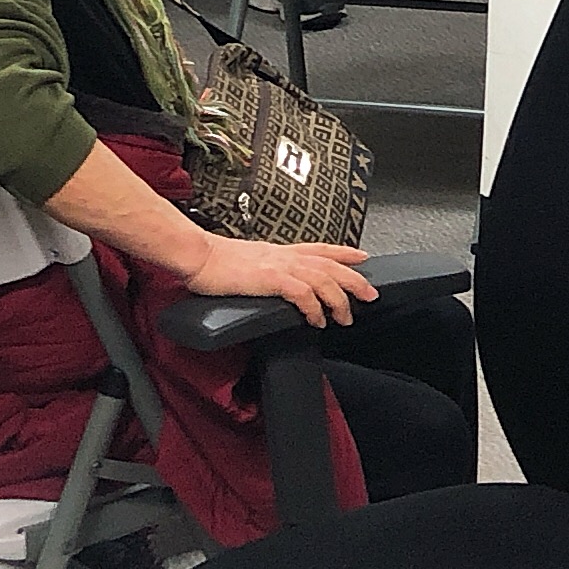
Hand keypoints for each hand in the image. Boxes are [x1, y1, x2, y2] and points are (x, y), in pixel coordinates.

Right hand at [185, 234, 375, 326]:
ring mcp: (279, 266)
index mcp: (280, 251)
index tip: (363, 257)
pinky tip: (319, 320)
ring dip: (339, 299)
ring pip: (323, 280)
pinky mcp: (270, 279)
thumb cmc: (215, 261)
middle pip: (330, 265)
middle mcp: (285, 255)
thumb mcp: (249, 261)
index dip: (344, 253)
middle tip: (370, 295)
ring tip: (346, 317)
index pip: (321, 249)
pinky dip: (315, 307)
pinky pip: (302, 293)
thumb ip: (266, 269)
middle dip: (354, 280)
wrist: (198, 256)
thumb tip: (275, 283)